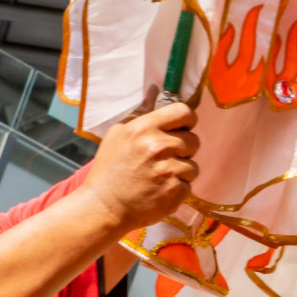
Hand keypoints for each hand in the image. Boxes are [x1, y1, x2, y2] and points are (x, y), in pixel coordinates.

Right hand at [81, 100, 199, 230]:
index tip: (182, 129)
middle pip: (193, 140)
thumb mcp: (118, 134)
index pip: (184, 112)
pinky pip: (189, 185)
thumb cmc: (109, 169)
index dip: (187, 120)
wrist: (103, 207)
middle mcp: (159, 147)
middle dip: (183, 150)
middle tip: (165, 159)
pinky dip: (178, 189)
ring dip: (181, 172)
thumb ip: (141, 112)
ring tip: (160, 178)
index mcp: (144, 128)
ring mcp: (168, 171)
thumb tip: (155, 90)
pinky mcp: (175, 192)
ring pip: (193, 165)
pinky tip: (160, 191)